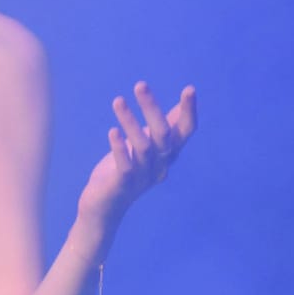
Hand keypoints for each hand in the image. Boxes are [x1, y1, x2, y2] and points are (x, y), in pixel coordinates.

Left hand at [77, 81, 196, 228]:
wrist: (103, 208)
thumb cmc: (124, 171)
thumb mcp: (145, 146)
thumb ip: (162, 128)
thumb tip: (182, 104)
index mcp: (167, 154)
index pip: (185, 132)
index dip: (189, 112)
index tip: (190, 89)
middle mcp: (159, 166)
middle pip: (163, 135)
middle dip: (152, 109)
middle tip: (140, 85)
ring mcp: (142, 177)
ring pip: (143, 147)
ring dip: (131, 122)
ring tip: (118, 101)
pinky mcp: (122, 186)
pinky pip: (126, 166)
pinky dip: (120, 148)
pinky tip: (113, 131)